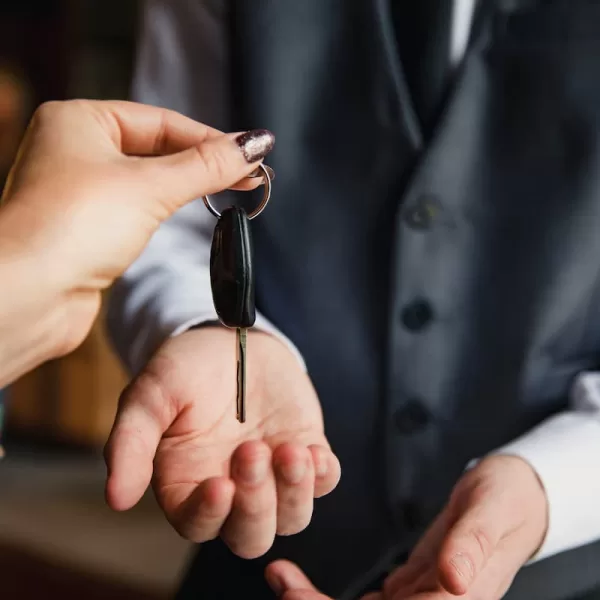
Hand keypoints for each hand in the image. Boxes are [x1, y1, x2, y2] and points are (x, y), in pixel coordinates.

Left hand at [0, 100, 271, 368]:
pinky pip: (138, 207)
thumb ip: (207, 165)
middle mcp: (75, 150)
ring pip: (149, 179)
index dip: (211, 139)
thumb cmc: (69, 229)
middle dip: (204, 163)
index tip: (251, 154)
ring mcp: (81, 190)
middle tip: (249, 175)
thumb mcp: (151, 187)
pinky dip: (166, 208)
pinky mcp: (89, 227)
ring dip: (187, 186)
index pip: (163, 121)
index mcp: (79, 120)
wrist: (27, 296)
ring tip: (229, 189)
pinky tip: (187, 211)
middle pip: (158, 148)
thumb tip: (254, 144)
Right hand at [104, 327, 340, 557]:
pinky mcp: (305, 449)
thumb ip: (131, 442)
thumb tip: (115, 499)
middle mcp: (233, 487)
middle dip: (256, 505)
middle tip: (252, 452)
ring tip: (290, 451)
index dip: (210, 514)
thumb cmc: (185, 368)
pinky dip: (323, 475)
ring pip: (292, 517)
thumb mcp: (151, 394)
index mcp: (188, 483)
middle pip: (250, 535)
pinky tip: (314, 452)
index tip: (220, 485)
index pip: (198, 525)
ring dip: (294, 493)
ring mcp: (273, 472)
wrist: (230, 336)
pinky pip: (324, 481)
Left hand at [265, 456, 546, 599]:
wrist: (513, 496)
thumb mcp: (492, 510)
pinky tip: (301, 583)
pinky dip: (329, 598)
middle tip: (282, 582)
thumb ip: (472, 543)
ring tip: (282, 577)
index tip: (303, 599)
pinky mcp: (414, 589)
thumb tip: (454, 580)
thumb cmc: (508, 498)